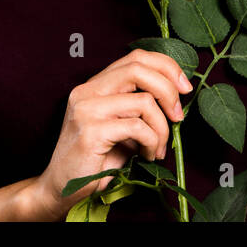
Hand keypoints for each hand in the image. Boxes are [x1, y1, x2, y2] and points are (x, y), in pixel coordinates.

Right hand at [29, 48, 192, 220]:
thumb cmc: (95, 160)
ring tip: (158, 148)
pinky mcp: (90, 131)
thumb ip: (139, 109)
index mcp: (94, 85)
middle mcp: (87, 91)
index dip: (166, 67)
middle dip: (168, 91)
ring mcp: (86, 109)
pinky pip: (137, 127)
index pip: (135, 58)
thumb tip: (176, 100)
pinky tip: (147, 155)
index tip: (184, 88)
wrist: (61, 188)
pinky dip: (151, 142)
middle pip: (139, 68)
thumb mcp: (121, 127)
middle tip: (178, 117)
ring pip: (144, 101)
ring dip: (162, 128)